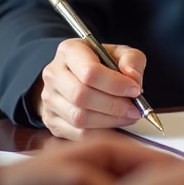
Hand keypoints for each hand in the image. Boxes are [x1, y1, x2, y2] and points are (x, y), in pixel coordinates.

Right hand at [33, 38, 147, 139]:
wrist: (77, 77)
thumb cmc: (101, 64)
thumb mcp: (120, 53)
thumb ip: (131, 60)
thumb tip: (133, 78)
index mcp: (69, 51)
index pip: (90, 72)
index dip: (115, 84)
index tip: (135, 90)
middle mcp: (53, 74)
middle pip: (82, 96)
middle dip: (114, 106)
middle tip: (135, 109)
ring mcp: (48, 99)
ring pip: (79, 118)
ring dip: (109, 121)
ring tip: (128, 116)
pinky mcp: (51, 120)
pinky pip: (77, 134)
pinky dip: (100, 133)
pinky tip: (114, 125)